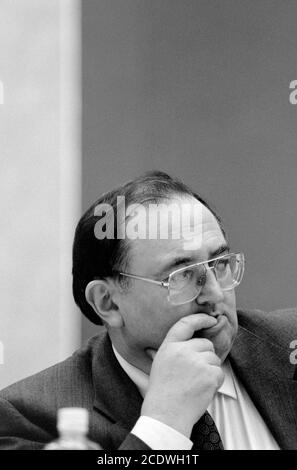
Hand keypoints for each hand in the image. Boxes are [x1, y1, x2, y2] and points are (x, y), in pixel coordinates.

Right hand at [141, 314, 223, 437]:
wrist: (166, 415)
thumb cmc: (162, 392)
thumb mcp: (160, 363)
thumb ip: (173, 350)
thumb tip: (185, 342)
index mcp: (169, 346)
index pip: (185, 324)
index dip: (200, 319)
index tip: (210, 319)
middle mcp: (183, 350)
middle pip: (206, 344)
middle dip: (205, 356)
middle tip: (194, 374)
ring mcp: (197, 362)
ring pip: (214, 358)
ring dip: (210, 370)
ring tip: (196, 383)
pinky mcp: (209, 374)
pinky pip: (220, 372)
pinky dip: (215, 382)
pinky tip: (202, 389)